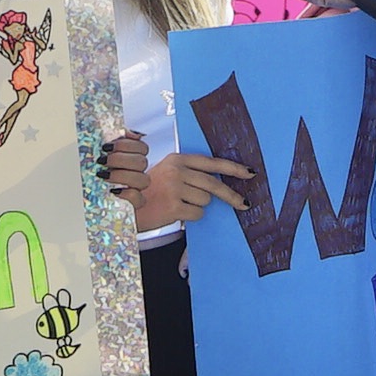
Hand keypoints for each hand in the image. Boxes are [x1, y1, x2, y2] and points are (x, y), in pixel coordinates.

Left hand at [99, 130, 148, 206]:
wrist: (87, 199)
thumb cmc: (93, 174)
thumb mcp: (101, 155)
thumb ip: (115, 140)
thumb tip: (128, 132)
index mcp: (131, 159)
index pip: (142, 147)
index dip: (126, 144)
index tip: (107, 146)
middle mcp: (136, 173)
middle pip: (142, 162)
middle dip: (120, 159)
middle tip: (102, 160)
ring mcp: (136, 189)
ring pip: (143, 180)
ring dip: (122, 175)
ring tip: (104, 175)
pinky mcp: (133, 205)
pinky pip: (139, 199)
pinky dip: (128, 194)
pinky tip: (114, 190)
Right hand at [137, 151, 252, 229]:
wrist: (126, 206)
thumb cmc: (150, 191)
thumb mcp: (167, 172)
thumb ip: (190, 173)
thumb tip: (220, 184)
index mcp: (177, 159)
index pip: (211, 163)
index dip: (233, 169)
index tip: (249, 173)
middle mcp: (176, 171)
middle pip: (213, 184)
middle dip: (231, 196)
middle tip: (244, 204)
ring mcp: (174, 188)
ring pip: (205, 201)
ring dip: (198, 206)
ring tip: (180, 204)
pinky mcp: (173, 206)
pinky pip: (197, 214)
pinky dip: (191, 216)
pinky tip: (176, 213)